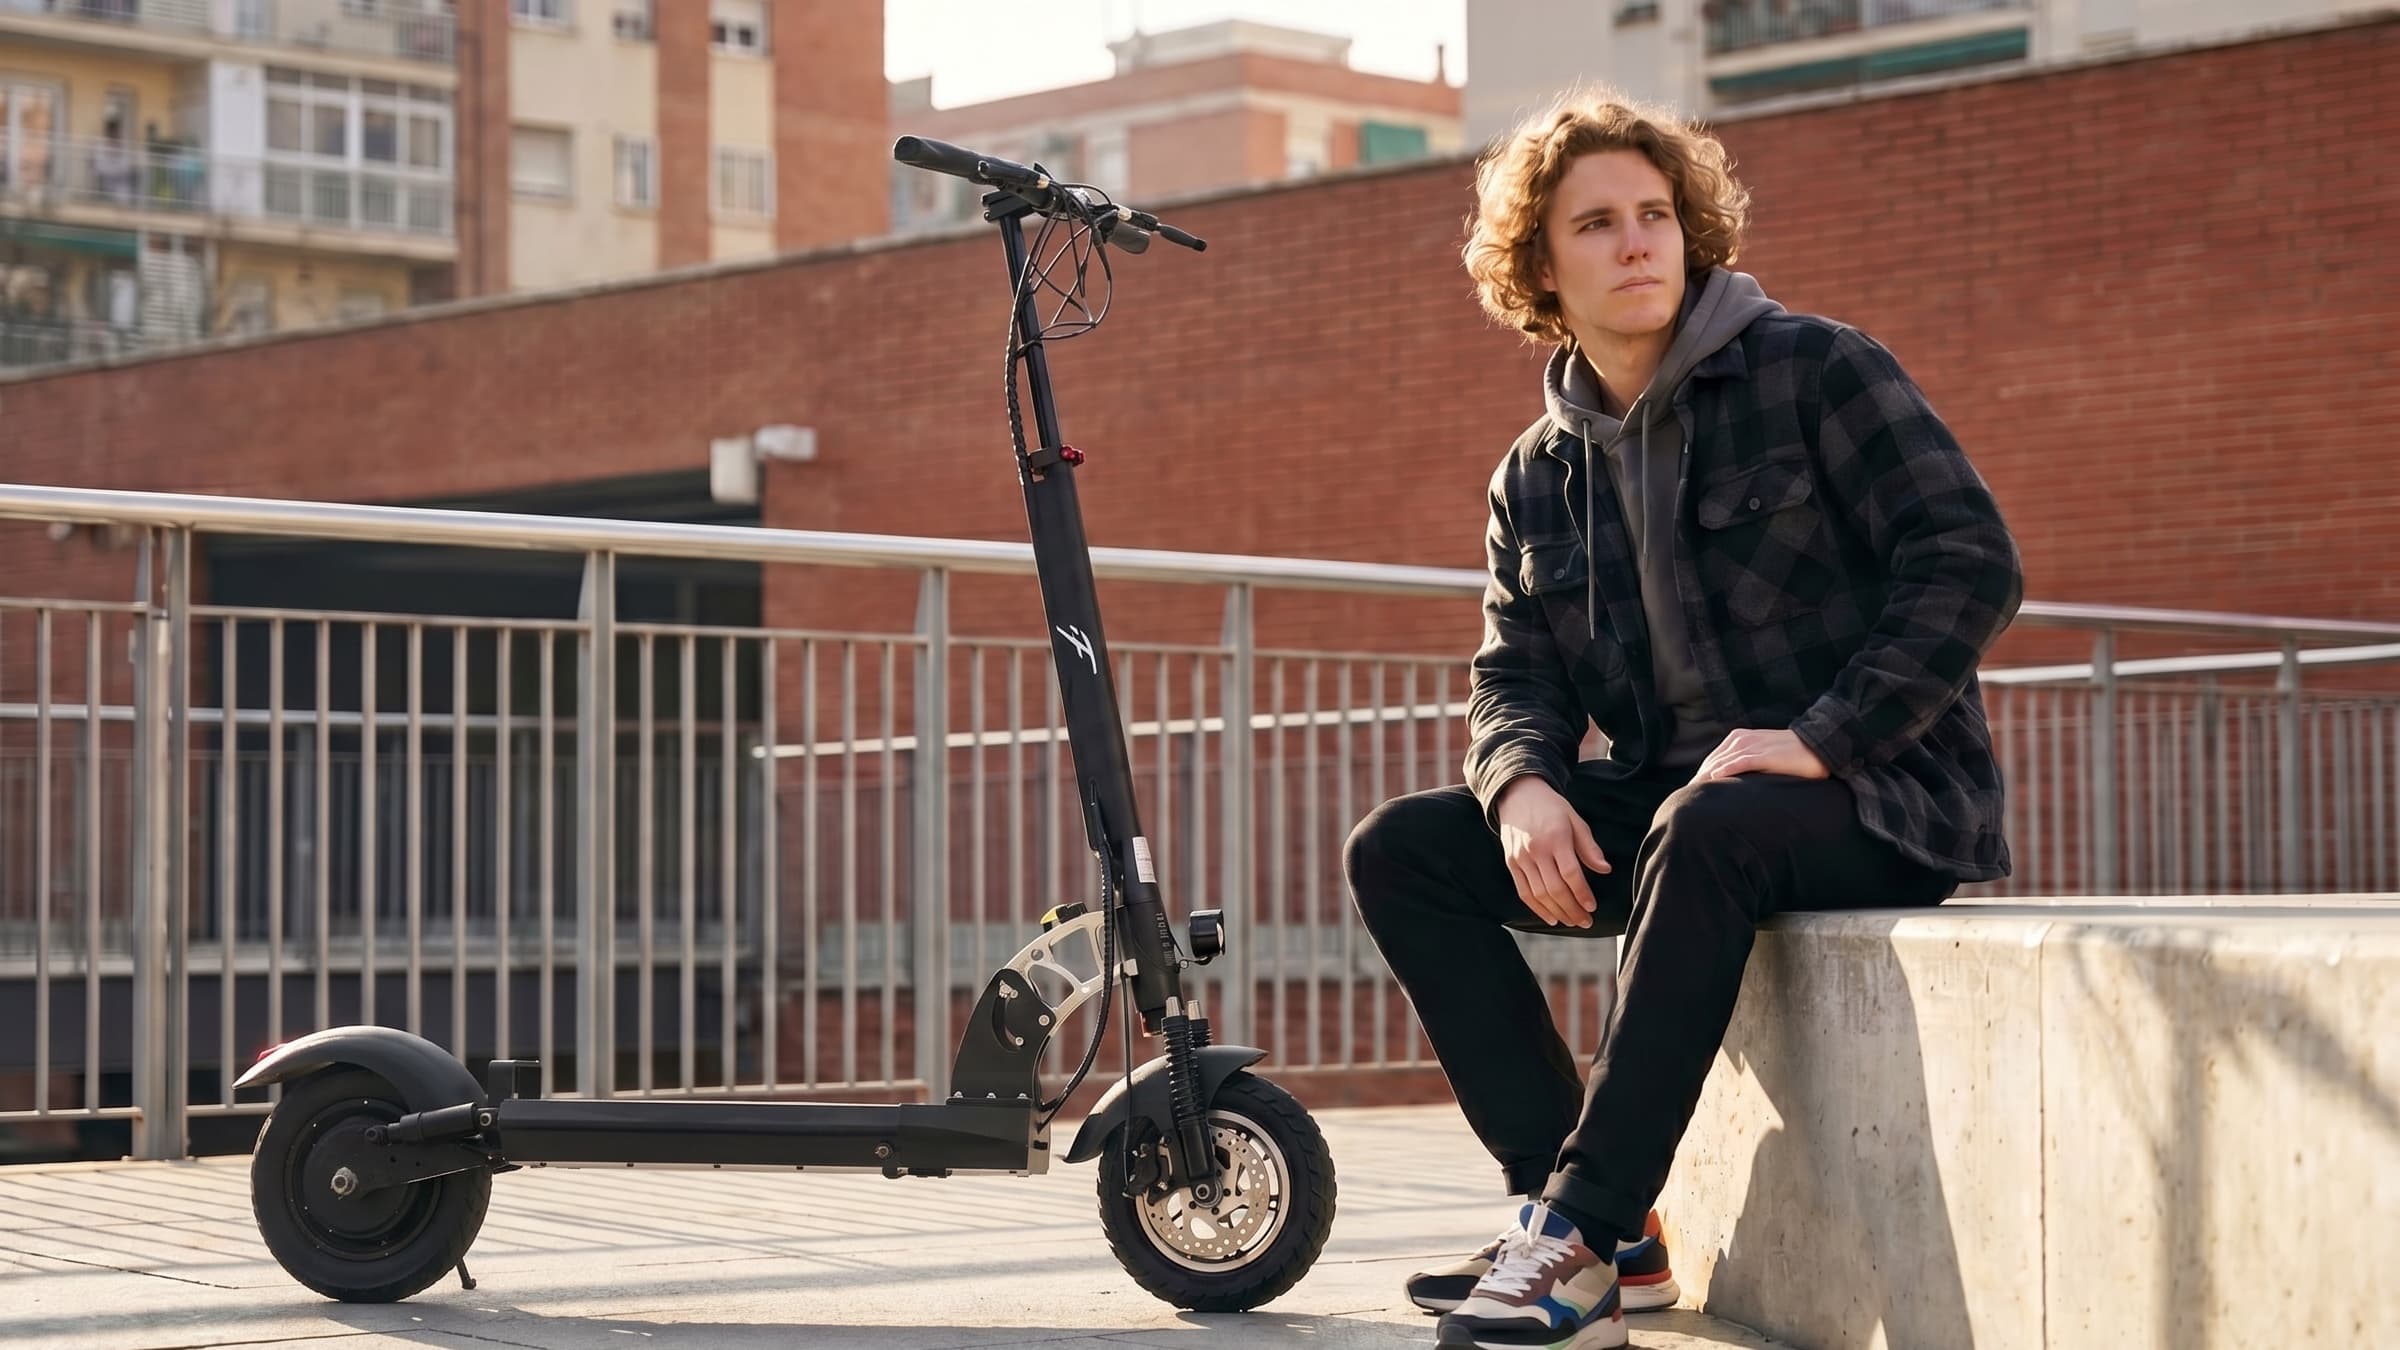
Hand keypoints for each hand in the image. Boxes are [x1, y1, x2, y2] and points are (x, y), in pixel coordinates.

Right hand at [1493, 776, 1610, 928]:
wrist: (1518, 794)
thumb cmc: (1552, 808)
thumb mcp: (1575, 820)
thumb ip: (1590, 847)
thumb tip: (1605, 870)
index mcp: (1556, 838)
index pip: (1571, 874)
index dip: (1582, 894)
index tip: (1592, 907)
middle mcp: (1536, 849)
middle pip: (1555, 888)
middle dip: (1572, 909)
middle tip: (1585, 921)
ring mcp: (1521, 858)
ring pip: (1539, 894)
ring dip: (1557, 912)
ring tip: (1571, 922)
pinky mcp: (1511, 863)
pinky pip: (1524, 892)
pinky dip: (1537, 909)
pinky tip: (1550, 918)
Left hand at [1693, 728, 1828, 783]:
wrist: (1817, 746)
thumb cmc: (1791, 755)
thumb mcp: (1763, 757)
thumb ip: (1747, 764)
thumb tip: (1733, 784)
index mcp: (1739, 739)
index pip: (1714, 759)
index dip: (1701, 775)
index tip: (1692, 791)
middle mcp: (1742, 739)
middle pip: (1713, 761)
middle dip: (1700, 778)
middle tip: (1687, 796)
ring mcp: (1753, 745)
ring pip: (1722, 762)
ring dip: (1707, 777)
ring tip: (1695, 792)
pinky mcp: (1764, 754)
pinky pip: (1740, 762)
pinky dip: (1726, 770)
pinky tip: (1714, 779)